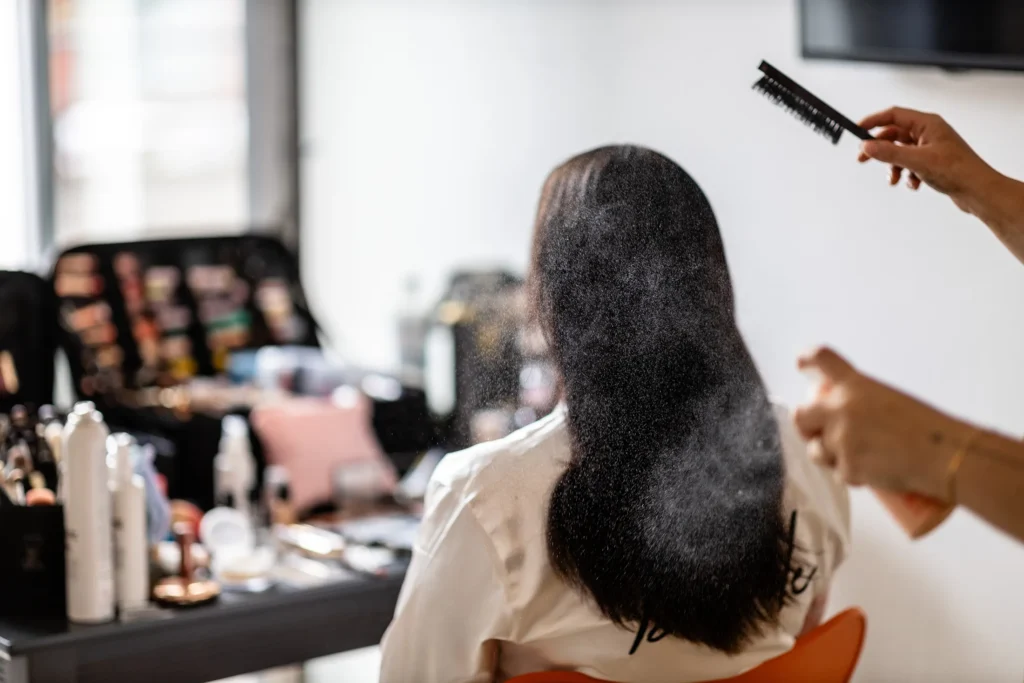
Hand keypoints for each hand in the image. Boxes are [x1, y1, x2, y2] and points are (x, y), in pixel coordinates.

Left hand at [793, 347, 960, 499]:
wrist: (944, 456)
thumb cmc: (927, 428)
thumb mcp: (889, 400)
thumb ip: (860, 404)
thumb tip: (843, 419)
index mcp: (855, 385)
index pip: (823, 359)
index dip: (808, 359)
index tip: (802, 363)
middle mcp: (841, 408)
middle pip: (801, 416)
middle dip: (806, 428)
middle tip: (817, 434)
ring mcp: (840, 439)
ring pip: (816, 451)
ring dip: (829, 456)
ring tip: (857, 456)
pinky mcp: (847, 467)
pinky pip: (839, 474)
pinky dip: (852, 476)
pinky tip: (873, 472)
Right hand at [857, 107, 999, 212]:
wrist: (978, 190)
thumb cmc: (958, 170)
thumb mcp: (917, 161)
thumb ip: (889, 153)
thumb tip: (867, 146)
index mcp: (928, 124)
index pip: (893, 115)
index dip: (873, 121)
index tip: (857, 130)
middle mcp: (929, 132)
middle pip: (894, 135)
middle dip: (879, 149)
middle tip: (864, 159)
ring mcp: (930, 147)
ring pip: (900, 152)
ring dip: (893, 166)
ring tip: (893, 179)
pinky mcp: (932, 162)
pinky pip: (910, 165)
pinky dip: (907, 175)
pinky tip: (913, 184)